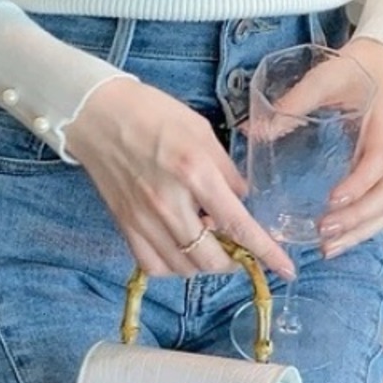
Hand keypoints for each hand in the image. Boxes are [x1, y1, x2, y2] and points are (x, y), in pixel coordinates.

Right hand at [63, 78, 295, 279]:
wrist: (96, 113)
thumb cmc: (151, 113)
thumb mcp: (201, 130)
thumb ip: (226, 168)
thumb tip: (244, 198)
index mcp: (195, 173)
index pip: (238, 224)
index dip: (266, 251)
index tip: (286, 269)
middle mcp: (170, 203)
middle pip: (211, 258)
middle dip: (233, 260)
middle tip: (238, 246)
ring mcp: (144, 219)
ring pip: (183, 268)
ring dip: (204, 263)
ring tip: (208, 241)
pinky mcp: (124, 225)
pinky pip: (152, 265)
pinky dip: (172, 266)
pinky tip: (180, 249)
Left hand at [315, 37, 382, 259]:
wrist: (378, 66)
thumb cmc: (351, 72)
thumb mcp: (324, 78)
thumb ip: (294, 101)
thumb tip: (255, 130)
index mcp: (382, 126)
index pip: (379, 162)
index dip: (359, 184)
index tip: (333, 199)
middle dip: (357, 218)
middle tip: (323, 231)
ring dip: (360, 231)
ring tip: (327, 247)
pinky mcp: (378, 176)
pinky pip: (379, 210)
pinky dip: (361, 230)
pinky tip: (335, 242)